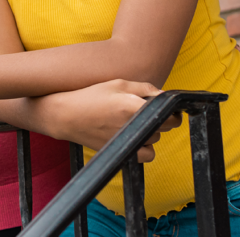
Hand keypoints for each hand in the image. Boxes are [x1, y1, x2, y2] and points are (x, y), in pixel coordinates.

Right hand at [36, 79, 181, 162]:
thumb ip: (145, 88)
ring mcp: (126, 141)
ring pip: (155, 140)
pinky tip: (135, 137)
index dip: (173, 111)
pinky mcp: (121, 152)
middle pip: (164, 128)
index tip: (169, 108)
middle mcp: (132, 126)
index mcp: (133, 106)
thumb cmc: (91, 96)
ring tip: (134, 122)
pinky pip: (146, 155)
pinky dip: (145, 148)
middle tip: (144, 111)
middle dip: (160, 119)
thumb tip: (164, 95)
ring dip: (151, 132)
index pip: (169, 115)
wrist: (66, 116)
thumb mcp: (117, 84)